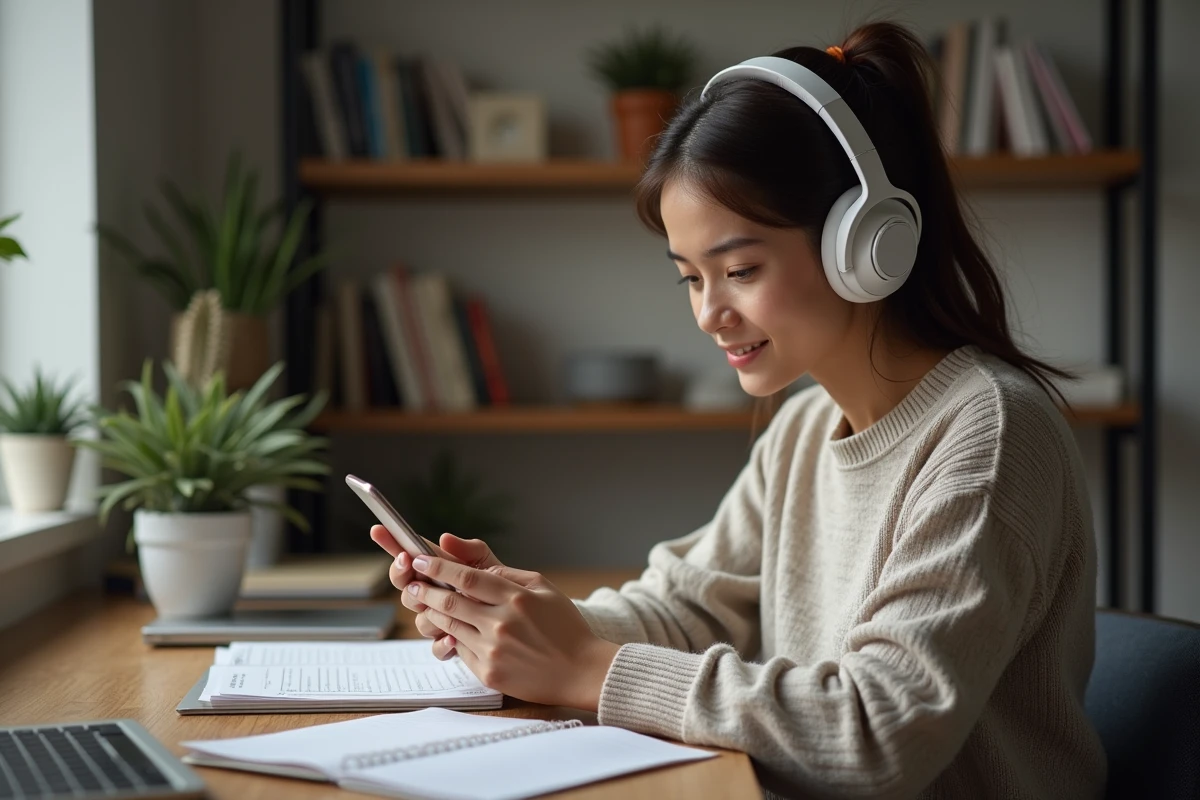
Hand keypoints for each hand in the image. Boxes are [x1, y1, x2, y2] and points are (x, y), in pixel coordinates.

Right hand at [369, 527, 503, 657]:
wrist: (531, 629)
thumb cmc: (509, 592)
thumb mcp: (495, 567)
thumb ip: (472, 552)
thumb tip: (445, 539)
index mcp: (442, 573)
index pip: (410, 558)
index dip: (394, 546)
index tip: (391, 542)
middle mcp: (436, 597)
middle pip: (408, 590)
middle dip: (409, 583)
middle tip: (416, 577)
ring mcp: (441, 621)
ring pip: (421, 620)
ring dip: (431, 615)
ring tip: (449, 611)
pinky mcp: (451, 645)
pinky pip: (436, 647)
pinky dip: (443, 644)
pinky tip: (453, 640)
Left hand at [401, 555, 619, 710]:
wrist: (580, 671)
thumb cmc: (564, 626)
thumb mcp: (544, 588)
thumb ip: (508, 573)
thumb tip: (477, 568)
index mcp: (516, 598)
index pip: (466, 577)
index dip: (438, 567)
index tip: (420, 559)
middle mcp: (501, 623)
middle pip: (450, 602)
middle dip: (425, 590)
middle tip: (412, 583)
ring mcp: (493, 650)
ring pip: (449, 627)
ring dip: (432, 614)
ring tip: (426, 604)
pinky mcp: (489, 673)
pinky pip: (461, 651)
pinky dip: (453, 638)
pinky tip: (451, 631)